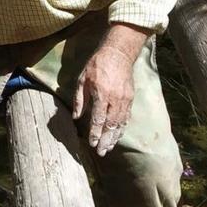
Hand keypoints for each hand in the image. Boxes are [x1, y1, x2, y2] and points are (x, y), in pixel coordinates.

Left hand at [72, 40, 136, 156]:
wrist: (118, 54)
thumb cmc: (97, 65)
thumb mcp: (82, 79)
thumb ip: (79, 99)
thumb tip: (76, 117)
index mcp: (101, 94)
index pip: (98, 118)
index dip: (95, 133)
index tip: (92, 144)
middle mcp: (115, 99)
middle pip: (111, 125)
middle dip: (106, 140)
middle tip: (101, 153)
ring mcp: (125, 100)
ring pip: (120, 123)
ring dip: (114, 138)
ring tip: (109, 148)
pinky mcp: (130, 99)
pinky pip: (126, 117)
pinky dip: (122, 129)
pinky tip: (117, 136)